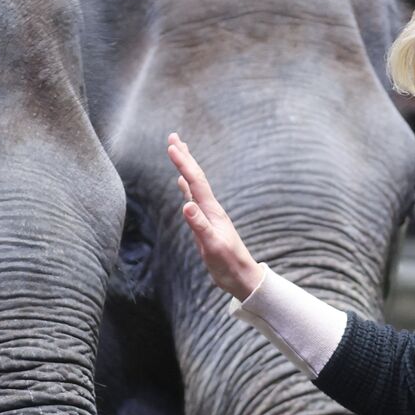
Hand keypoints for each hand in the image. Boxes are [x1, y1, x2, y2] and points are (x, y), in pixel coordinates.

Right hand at [166, 132, 262, 299]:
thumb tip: (186, 206)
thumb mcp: (213, 246)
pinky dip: (186, 187)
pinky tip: (182, 183)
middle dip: (185, 157)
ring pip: (195, 185)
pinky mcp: (206, 223)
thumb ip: (200, 226)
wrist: (242, 277)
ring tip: (178, 151)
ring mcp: (209, 215)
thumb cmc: (229, 265)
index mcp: (212, 212)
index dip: (183, 163)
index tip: (171, 146)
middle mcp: (211, 209)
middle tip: (173, 137)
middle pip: (196, 177)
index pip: (196, 182)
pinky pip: (194, 198)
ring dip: (185, 167)